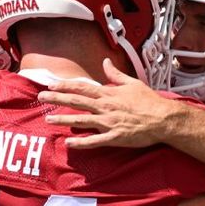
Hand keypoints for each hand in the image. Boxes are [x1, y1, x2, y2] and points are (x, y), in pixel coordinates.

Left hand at [39, 58, 183, 148]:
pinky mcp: (115, 137)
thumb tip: (105, 62)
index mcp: (109, 94)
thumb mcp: (133, 83)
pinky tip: (69, 143)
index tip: (51, 85)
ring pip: (81, 120)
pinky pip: (95, 141)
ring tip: (48, 119)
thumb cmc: (150, 101)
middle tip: (41, 97)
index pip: (82, 87)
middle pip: (76, 101)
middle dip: (57, 98)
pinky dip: (81, 142)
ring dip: (63, 119)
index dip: (65, 85)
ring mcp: (109, 122)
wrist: (163, 119)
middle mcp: (105, 106)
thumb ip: (116, 74)